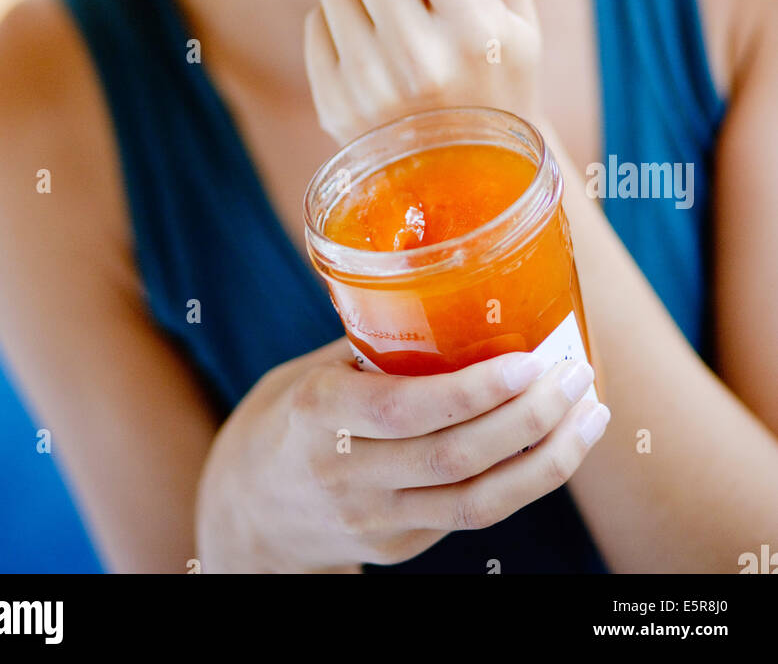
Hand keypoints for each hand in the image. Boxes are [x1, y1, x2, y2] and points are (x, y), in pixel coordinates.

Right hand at [195, 336, 608, 571]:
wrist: (248, 510)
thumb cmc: (292, 414)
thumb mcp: (317, 368)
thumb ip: (379, 346)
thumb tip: (462, 291)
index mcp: (321, 413)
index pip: (407, 410)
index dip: (474, 391)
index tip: (529, 360)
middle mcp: (349, 474)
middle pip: (456, 458)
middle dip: (530, 419)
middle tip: (576, 374)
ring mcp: (376, 520)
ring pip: (479, 502)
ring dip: (547, 460)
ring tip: (590, 415)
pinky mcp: (400, 546)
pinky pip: (473, 514)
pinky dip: (524, 480)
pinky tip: (556, 443)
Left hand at [304, 0, 542, 145]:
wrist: (471, 185)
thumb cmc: (501, 82)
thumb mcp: (520, 22)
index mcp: (476, 29)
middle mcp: (420, 58)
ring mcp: (372, 87)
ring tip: (391, 9)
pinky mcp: (336, 107)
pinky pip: (316, 23)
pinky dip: (338, 20)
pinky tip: (373, 46)